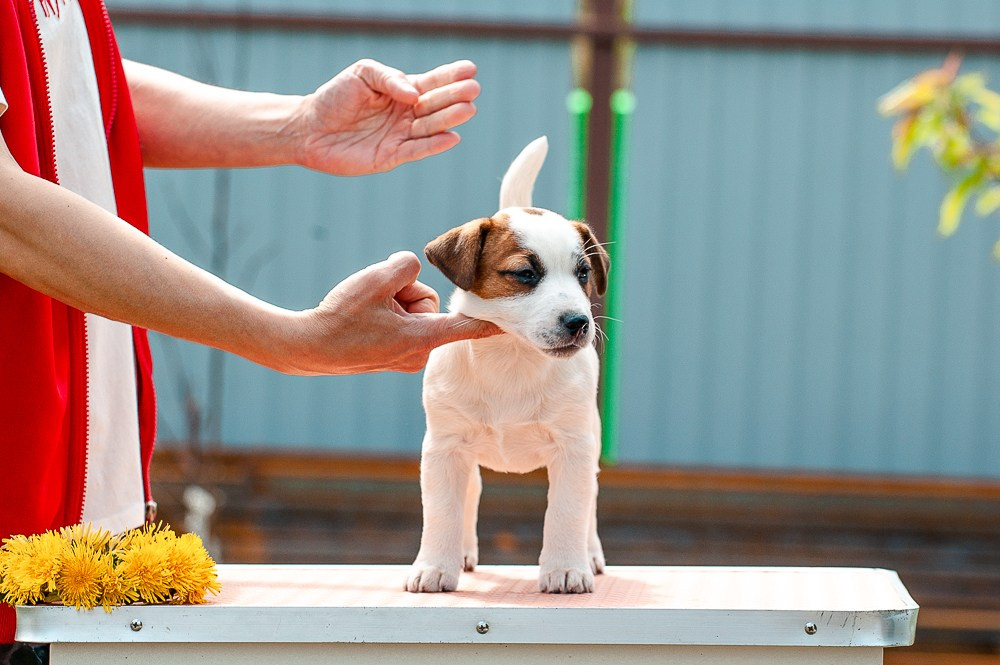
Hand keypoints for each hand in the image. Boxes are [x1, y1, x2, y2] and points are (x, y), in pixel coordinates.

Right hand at [285, 252, 499, 373]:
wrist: (308, 348)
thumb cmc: (341, 317)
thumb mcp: (375, 279)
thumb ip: (406, 266)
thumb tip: (413, 269)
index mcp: (423, 336)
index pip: (469, 326)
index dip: (493, 320)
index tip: (518, 322)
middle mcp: (419, 351)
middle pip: (428, 302)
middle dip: (404, 294)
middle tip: (374, 303)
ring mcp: (406, 356)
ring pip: (413, 310)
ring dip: (392, 302)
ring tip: (365, 312)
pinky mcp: (394, 355)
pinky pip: (400, 321)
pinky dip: (384, 314)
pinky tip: (363, 320)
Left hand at [293, 59, 479, 175]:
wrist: (310, 129)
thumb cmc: (335, 97)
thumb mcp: (362, 74)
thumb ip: (389, 79)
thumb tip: (413, 93)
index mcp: (401, 91)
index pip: (431, 83)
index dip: (450, 76)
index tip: (470, 70)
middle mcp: (406, 114)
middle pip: (435, 105)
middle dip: (454, 97)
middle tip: (473, 90)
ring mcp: (400, 135)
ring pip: (430, 127)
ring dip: (449, 119)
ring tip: (468, 109)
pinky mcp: (391, 156)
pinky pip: (417, 150)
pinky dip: (434, 145)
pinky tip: (452, 137)